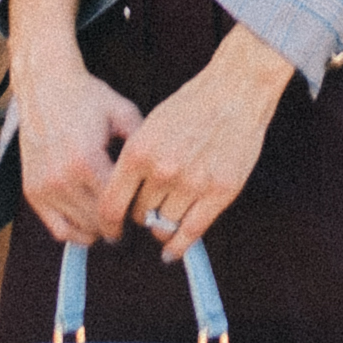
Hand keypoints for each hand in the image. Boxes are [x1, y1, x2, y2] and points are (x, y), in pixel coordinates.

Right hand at [14, 49, 144, 247]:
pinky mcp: (32, 190)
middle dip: (118, 224)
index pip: (116, 207)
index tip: (144, 211)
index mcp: (87, 160)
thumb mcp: (122, 113)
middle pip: (99, 222)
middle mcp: (62, 177)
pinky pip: (57, 228)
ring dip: (99, 229)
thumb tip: (159, 175)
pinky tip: (90, 224)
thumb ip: (142, 143)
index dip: (134, 213)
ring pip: (80, 228)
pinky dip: (75, 232)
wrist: (45, 86)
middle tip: (130, 216)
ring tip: (112, 218)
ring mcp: (44, 186)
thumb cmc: (86, 98)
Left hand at [102, 25, 293, 257]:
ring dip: (162, 228)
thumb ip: (134, 160)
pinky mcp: (220, 192)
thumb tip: (122, 195)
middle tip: (147, 212)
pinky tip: (172, 252)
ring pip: (164, 226)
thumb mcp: (150, 125)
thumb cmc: (192, 104)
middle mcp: (162, 170)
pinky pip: (192, 232)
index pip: (111, 204)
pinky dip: (180, 247)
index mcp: (139, 151)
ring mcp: (192, 183)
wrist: (236, 90)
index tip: (109, 231)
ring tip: (165, 220)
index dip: (107, 224)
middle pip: (139, 216)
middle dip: (141, 216)